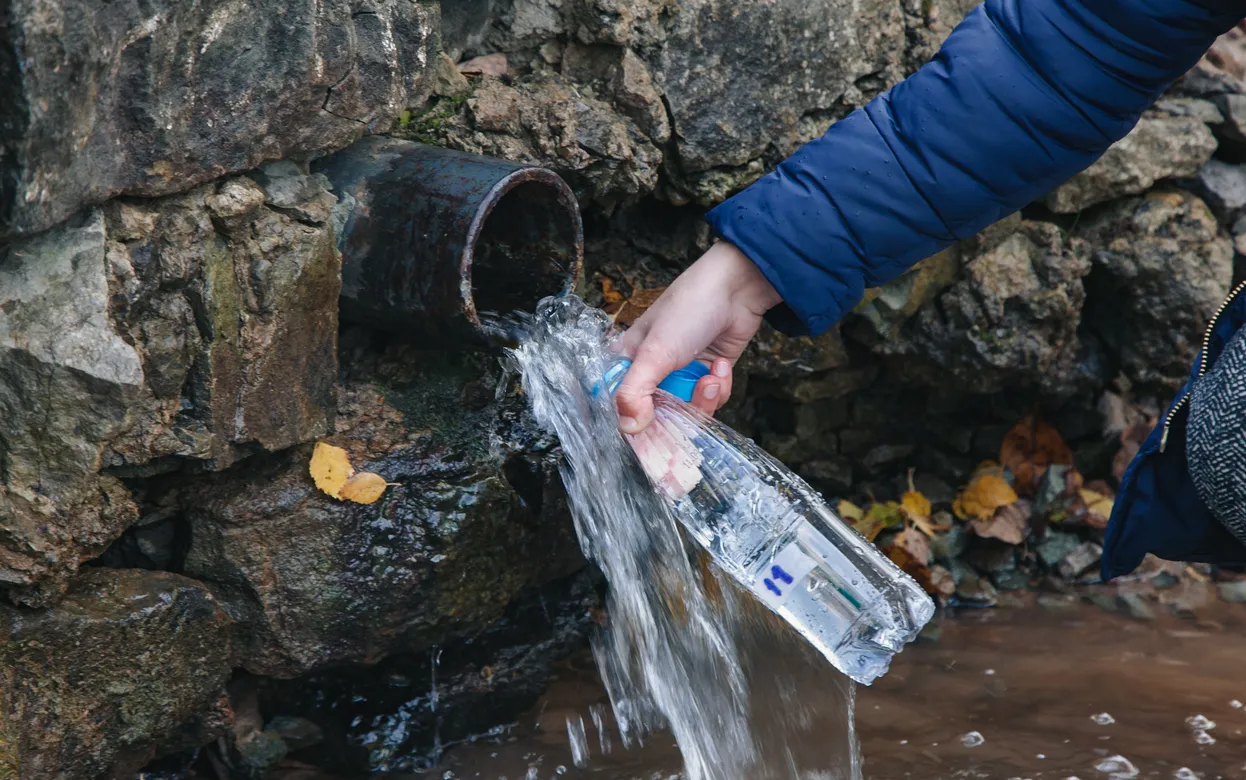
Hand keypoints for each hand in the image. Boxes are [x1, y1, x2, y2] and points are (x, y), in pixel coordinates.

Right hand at [615, 240, 780, 432]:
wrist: (737, 288)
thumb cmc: (688, 309)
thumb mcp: (656, 352)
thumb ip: (636, 392)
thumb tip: (628, 429)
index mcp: (627, 362)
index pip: (621, 406)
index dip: (636, 423)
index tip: (652, 433)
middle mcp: (651, 372)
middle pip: (657, 416)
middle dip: (681, 412)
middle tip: (694, 397)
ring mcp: (680, 374)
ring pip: (687, 412)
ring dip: (705, 398)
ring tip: (711, 376)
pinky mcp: (706, 375)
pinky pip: (710, 400)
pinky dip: (719, 387)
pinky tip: (722, 365)